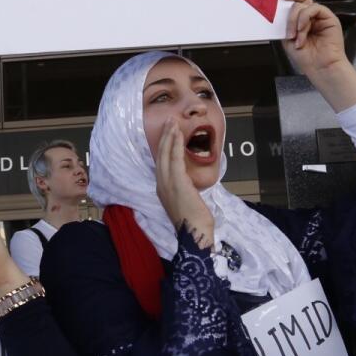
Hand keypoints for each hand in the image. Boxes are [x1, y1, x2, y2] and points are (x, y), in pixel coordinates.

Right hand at [153, 118, 213, 247]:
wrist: (195, 234)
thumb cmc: (194, 221)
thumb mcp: (184, 201)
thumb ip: (183, 188)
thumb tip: (187, 181)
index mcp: (162, 189)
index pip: (161, 162)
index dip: (163, 146)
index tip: (168, 133)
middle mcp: (161, 184)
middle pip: (160, 155)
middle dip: (164, 137)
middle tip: (168, 121)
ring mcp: (167, 183)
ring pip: (165, 154)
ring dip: (169, 136)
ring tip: (172, 123)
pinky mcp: (177, 183)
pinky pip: (175, 159)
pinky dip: (175, 145)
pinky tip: (178, 135)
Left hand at [281, 0, 349, 77]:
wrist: (320, 67)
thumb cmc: (305, 57)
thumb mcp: (288, 39)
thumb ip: (286, 24)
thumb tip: (280, 12)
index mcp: (302, 20)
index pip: (297, 2)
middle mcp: (312, 17)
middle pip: (299, 2)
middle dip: (290, 17)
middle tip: (289, 32)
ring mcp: (321, 17)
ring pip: (305, 5)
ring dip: (296, 21)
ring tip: (296, 36)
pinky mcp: (329, 18)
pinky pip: (315, 8)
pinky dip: (305, 18)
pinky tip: (302, 30)